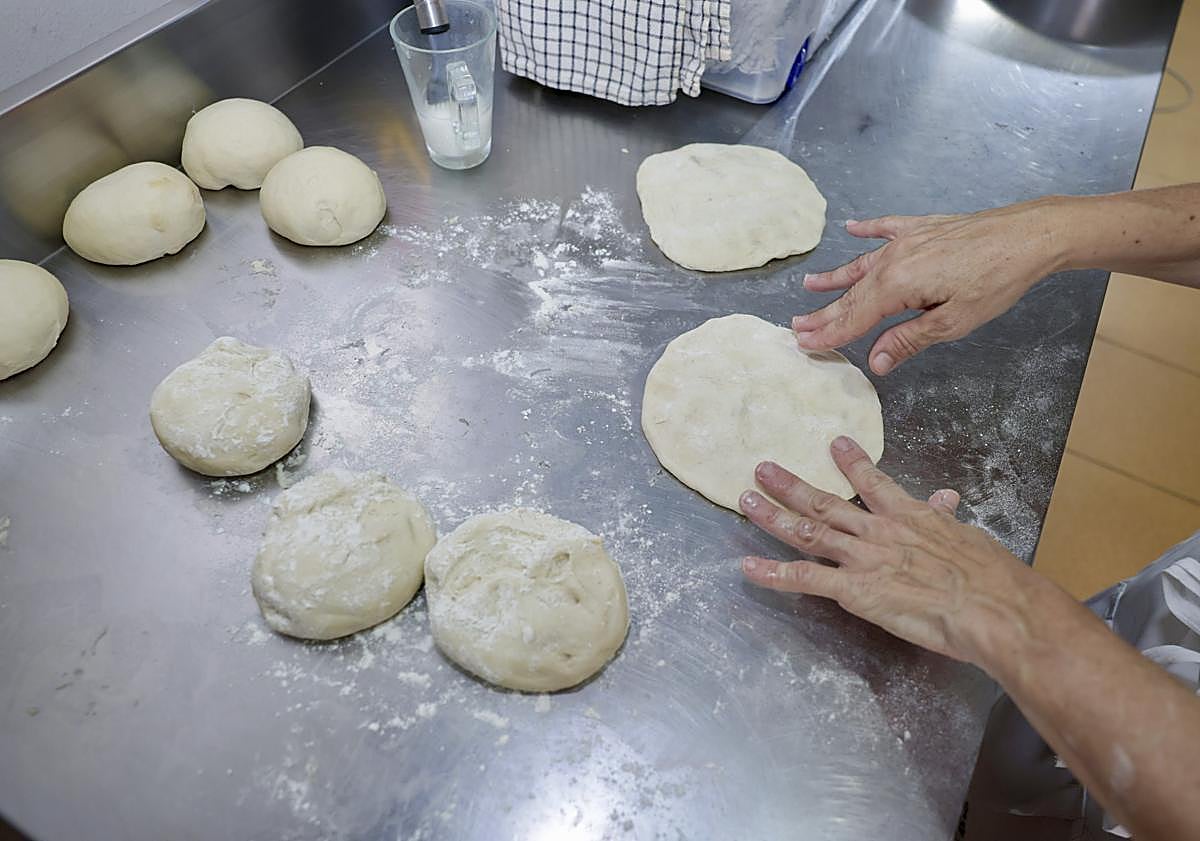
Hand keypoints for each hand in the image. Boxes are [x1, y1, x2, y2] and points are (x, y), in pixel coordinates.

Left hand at [738, 436, 1039, 663]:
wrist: (990, 606)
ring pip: (808, 532)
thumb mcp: (970, 537)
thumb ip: (948, 518)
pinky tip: (747, 568)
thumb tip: (947, 497)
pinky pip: (806, 579)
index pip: (874, 483)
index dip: (852, 463)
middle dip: (791, 485)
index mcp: (910, 516)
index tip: (834, 443)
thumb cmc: (990, 577)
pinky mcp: (855, 590)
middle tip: (762, 469)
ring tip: (747, 500)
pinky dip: (774, 574)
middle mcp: (879, 531)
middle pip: (826, 503)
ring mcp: (863, 558)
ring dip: (774, 516)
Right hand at [792, 201, 1063, 373]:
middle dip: (824, 312)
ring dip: (835, 278)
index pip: (855, 318)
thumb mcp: (952, 322)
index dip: (829, 333)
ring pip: (862, 265)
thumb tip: (874, 363)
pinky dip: (867, 230)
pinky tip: (851, 228)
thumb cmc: (996, 280)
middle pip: (853, 294)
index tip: (804, 345)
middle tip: (796, 327)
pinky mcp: (924, 228)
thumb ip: (908, 340)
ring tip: (809, 284)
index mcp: (897, 285)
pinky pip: (886, 229)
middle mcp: (894, 260)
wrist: (1028, 236)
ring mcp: (907, 241)